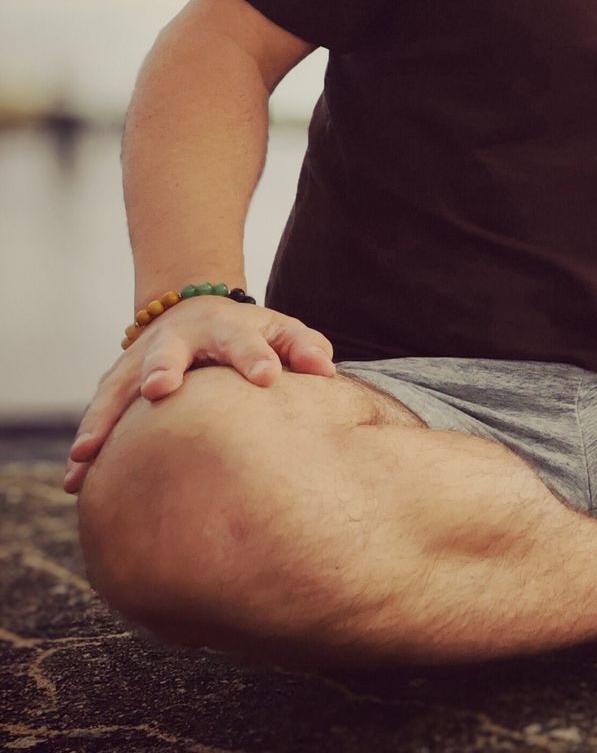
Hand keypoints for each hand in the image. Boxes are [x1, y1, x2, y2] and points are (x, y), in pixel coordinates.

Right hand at [63, 295, 336, 495]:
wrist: (193, 310)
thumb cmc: (249, 333)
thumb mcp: (280, 329)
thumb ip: (303, 346)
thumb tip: (326, 370)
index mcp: (223, 328)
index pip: (242, 340)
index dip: (255, 356)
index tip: (268, 376)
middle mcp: (175, 341)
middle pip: (166, 352)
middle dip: (162, 368)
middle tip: (160, 389)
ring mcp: (140, 362)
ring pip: (118, 389)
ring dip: (103, 419)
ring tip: (89, 454)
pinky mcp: (117, 385)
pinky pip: (99, 415)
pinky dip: (88, 445)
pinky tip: (75, 480)